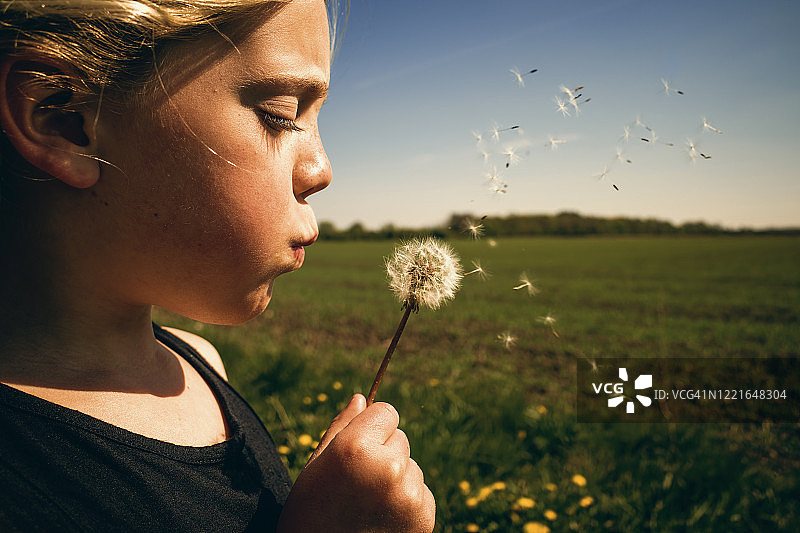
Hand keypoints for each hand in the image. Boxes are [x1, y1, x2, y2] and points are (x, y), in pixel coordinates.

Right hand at [277, 394, 434, 531]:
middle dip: (382, 453)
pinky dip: (406, 501)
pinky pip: (421, 491)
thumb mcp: (316, 466)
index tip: (356, 449)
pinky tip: (382, 518)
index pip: (386, 412)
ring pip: (411, 466)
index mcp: (356, 448)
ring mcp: (408, 495)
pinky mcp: (424, 517)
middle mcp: (387, 467)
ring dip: (395, 478)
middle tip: (356, 483)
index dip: (370, 429)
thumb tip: (362, 397)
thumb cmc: (310, 513)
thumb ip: (342, 427)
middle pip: (400, 438)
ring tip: (367, 504)